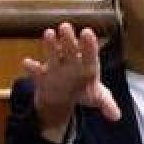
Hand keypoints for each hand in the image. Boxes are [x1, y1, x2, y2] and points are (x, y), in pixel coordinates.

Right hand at [23, 23, 120, 142]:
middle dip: (68, 39)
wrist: (63, 96)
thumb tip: (116, 117)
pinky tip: (27, 63)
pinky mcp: (42, 74)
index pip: (89, 54)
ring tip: (48, 33)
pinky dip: (31, 67)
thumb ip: (107, 104)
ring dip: (50, 44)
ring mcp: (55, 66)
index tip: (87, 32)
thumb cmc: (83, 90)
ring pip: (53, 53)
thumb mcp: (96, 98)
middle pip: (70, 49)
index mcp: (87, 65)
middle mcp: (71, 61)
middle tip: (65, 26)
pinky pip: (35, 70)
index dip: (89, 45)